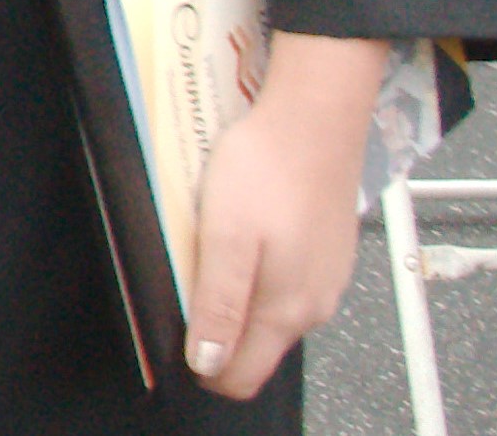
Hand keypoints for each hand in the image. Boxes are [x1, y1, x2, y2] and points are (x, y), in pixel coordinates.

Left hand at [182, 32, 388, 397]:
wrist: (315, 119)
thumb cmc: (268, 170)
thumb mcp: (226, 240)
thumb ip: (219, 306)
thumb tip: (208, 363)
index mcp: (287, 311)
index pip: (243, 377)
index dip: (202, 366)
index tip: (171, 334)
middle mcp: (313, 306)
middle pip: (254, 348)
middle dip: (215, 330)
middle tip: (186, 279)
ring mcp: (324, 281)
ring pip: (267, 313)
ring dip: (233, 296)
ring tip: (210, 249)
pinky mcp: (325, 254)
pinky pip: (282, 282)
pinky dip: (256, 269)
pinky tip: (243, 232)